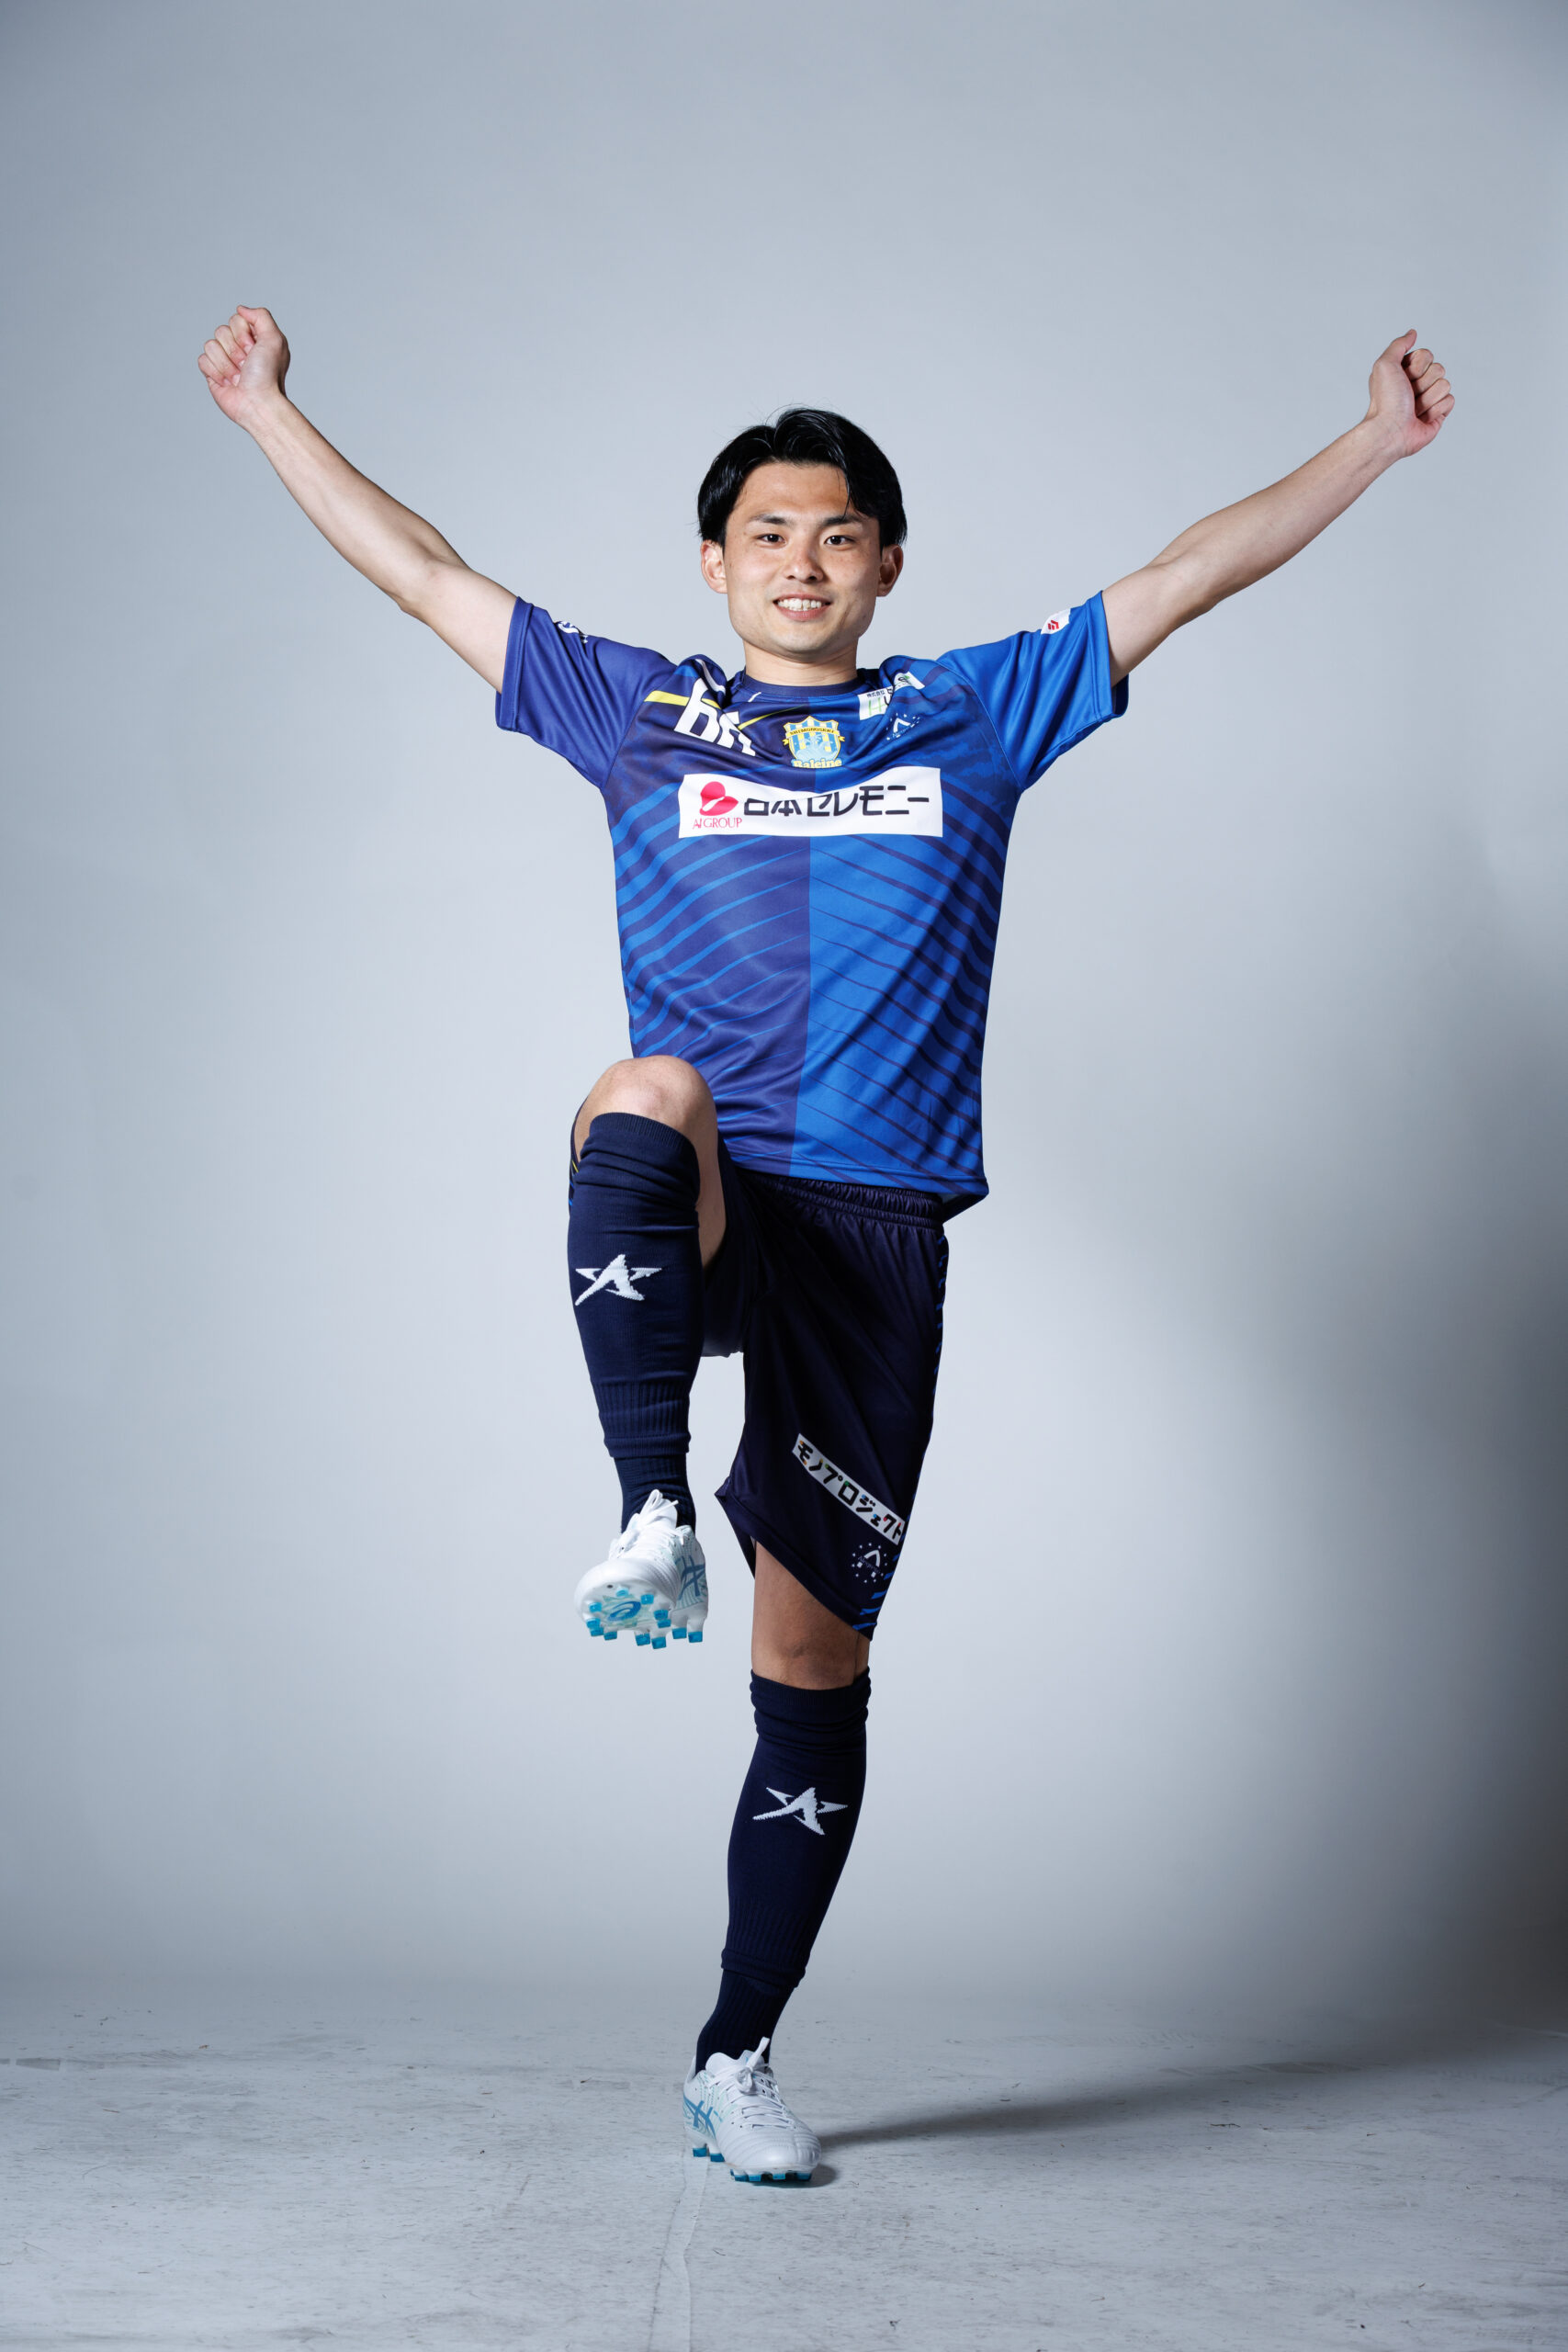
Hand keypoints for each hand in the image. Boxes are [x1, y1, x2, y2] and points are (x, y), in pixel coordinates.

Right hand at [197, 305, 289, 426]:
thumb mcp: (275, 339)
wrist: (258, 403)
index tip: (253, 350)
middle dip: (234, 351)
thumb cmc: (268, 375)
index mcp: (253, 338)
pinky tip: (229, 383)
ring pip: (210, 345)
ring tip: (239, 377)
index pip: (235, 319)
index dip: (242, 334)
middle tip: (247, 366)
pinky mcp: (213, 373)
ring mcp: (225, 360)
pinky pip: (202, 360)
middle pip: (221, 331)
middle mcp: (238, 348)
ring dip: (226, 364)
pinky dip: (215, 372)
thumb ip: (261, 316)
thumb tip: (241, 309)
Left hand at [1365, 330, 1453, 458]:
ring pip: (1445, 384)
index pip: (1428, 355)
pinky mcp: (1438, 413)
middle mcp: (1418, 383)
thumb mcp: (1385, 364)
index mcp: (1406, 370)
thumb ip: (1398, 345)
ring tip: (1412, 409)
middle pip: (1439, 368)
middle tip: (1407, 396)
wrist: (1390, 431)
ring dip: (1427, 398)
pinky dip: (1436, 409)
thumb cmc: (1385, 400)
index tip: (1403, 378)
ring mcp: (1429, 398)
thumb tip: (1412, 333)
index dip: (1418, 366)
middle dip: (1423, 383)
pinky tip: (1421, 417)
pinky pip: (1450, 400)